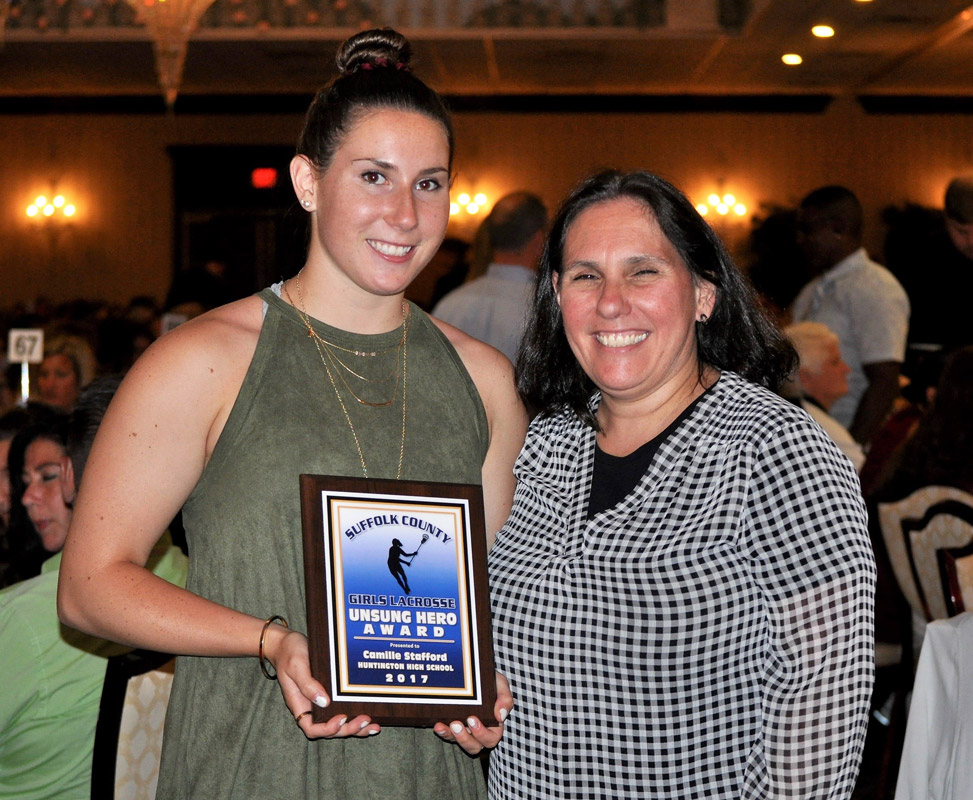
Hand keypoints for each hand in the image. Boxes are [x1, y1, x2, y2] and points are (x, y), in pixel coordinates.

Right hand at [265, 626, 381, 739]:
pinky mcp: (332, 694)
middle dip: (348, 729)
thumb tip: (324, 702)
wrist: (288, 643)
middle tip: (365, 720)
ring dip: (356, 728)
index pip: (312, 728)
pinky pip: (344, 709)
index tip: (341, 719)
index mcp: (300, 705)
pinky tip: (372, 716)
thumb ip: (307, 685)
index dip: (328, 729)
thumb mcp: (296, 666)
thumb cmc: (289, 653)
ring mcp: (322, 702)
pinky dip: (357, 715)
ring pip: (339, 724)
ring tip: (373, 726)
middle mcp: (312, 708)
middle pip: (330, 729)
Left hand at [433, 672, 512, 754]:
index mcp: (494, 725)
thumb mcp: (501, 685)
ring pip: (459, 743)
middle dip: (464, 739)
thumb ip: (505, 699)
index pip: (491, 738)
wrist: (475, 672)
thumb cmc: (491, 680)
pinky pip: (447, 734)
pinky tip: (438, 725)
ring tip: (446, 725)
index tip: (472, 719)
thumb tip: (500, 716)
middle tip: (456, 724)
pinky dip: (442, 732)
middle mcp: (478, 732)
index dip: (481, 734)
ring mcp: (464, 730)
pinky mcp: (451, 726)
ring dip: (452, 736)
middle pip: (474, 747)